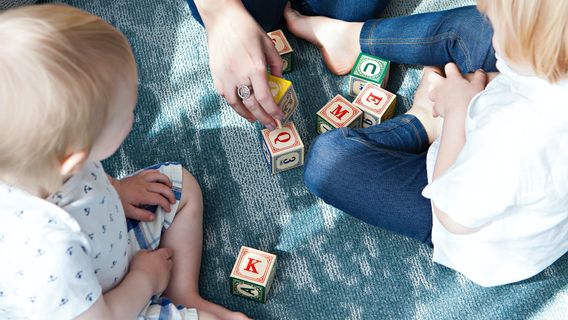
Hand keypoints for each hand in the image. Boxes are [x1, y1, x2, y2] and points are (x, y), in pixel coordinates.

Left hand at [111, 170, 175, 220]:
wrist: (110, 189)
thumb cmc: (118, 201)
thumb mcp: (128, 212)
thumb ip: (141, 215)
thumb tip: (154, 217)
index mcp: (141, 195)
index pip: (159, 199)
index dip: (166, 205)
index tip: (168, 210)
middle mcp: (144, 185)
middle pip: (163, 188)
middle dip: (170, 195)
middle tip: (173, 201)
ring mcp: (142, 179)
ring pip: (159, 176)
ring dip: (167, 182)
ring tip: (170, 188)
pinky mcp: (139, 175)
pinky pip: (152, 171)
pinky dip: (159, 174)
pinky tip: (161, 179)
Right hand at [129, 248, 173, 294]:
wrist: (142, 283)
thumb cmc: (140, 267)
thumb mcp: (140, 254)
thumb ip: (146, 252)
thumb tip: (147, 252)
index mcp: (161, 255)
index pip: (168, 251)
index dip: (167, 252)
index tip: (165, 252)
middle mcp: (166, 265)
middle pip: (169, 262)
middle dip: (165, 262)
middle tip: (158, 263)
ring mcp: (166, 275)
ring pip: (167, 272)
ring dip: (162, 272)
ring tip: (153, 273)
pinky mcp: (165, 284)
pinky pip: (164, 280)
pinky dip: (160, 280)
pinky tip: (152, 281)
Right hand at [199, 0, 284, 129]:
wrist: (223, 20)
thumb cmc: (247, 29)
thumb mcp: (268, 44)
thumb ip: (276, 64)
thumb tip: (279, 81)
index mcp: (255, 68)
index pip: (265, 98)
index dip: (273, 111)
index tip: (279, 118)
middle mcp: (240, 75)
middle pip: (252, 106)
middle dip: (264, 118)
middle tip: (271, 125)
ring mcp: (226, 77)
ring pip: (237, 105)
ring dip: (247, 115)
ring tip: (255, 119)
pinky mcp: (216, 76)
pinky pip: (226, 96)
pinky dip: (234, 103)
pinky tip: (241, 105)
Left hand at [428, 63, 486, 117]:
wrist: (461, 114)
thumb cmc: (471, 99)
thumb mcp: (478, 85)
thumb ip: (479, 77)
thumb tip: (480, 71)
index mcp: (453, 78)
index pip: (449, 67)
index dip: (452, 67)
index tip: (456, 71)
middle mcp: (442, 85)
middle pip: (432, 76)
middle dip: (435, 76)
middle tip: (441, 79)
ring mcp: (438, 96)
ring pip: (430, 91)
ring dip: (434, 92)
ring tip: (440, 94)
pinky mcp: (436, 108)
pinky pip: (433, 107)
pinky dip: (436, 109)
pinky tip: (439, 112)